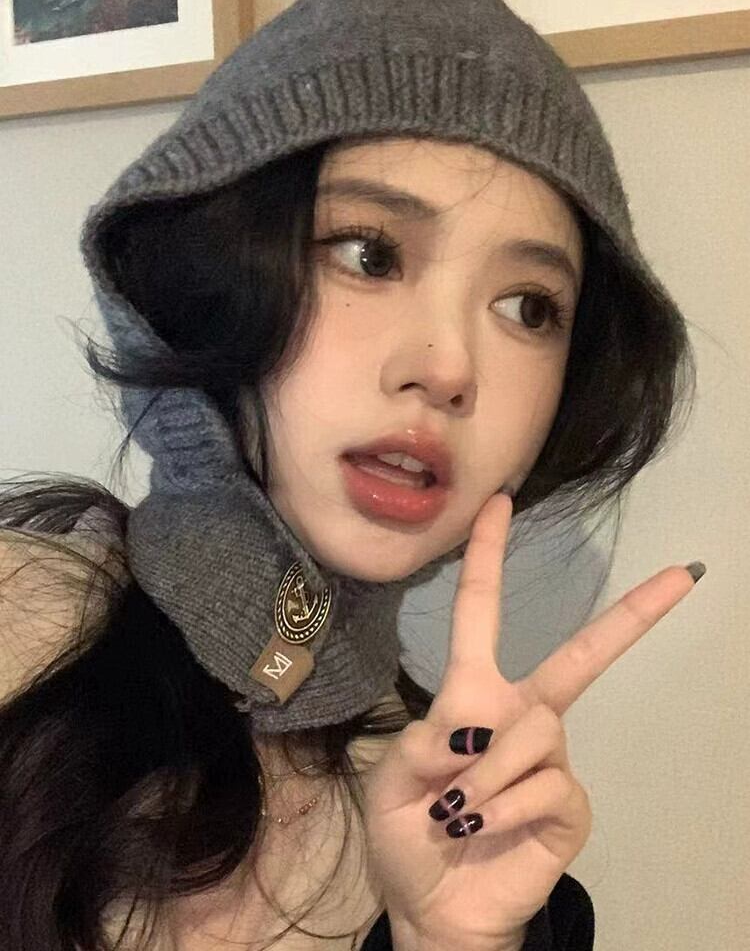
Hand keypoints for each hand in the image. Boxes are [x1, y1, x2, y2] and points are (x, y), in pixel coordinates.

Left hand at [363, 492, 700, 949]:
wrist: (432, 908)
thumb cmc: (409, 836)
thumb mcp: (390, 781)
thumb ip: (419, 743)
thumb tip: (470, 732)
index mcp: (474, 696)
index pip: (480, 615)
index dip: (487, 557)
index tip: (499, 503)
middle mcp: (522, 715)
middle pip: (582, 657)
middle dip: (632, 615)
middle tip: (681, 576)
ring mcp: (552, 760)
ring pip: (537, 732)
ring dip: (484, 775)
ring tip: (456, 811)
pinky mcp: (570, 805)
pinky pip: (545, 786)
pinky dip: (502, 808)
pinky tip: (485, 828)